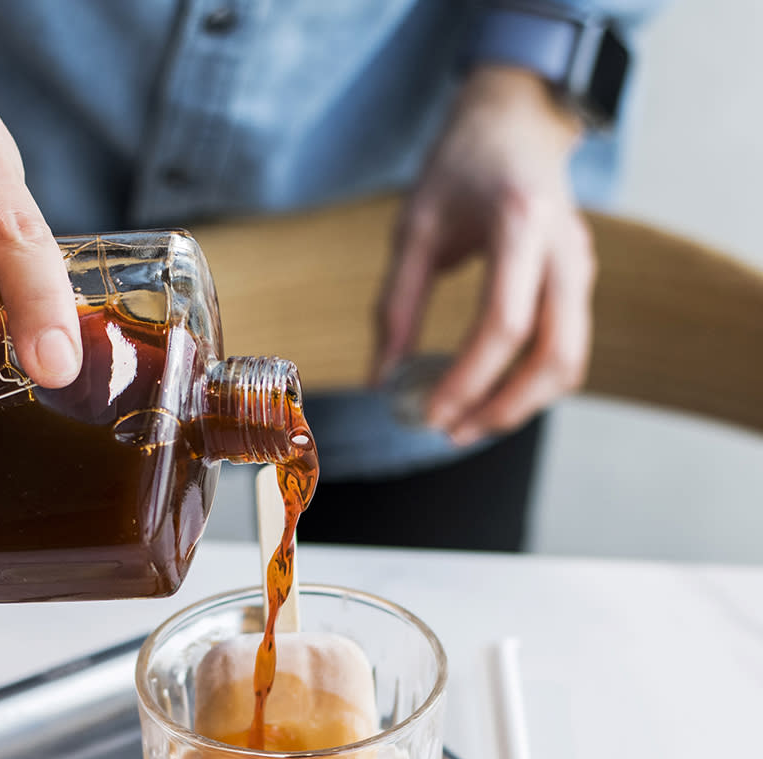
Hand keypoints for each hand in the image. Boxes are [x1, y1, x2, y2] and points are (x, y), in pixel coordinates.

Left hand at [375, 66, 595, 445]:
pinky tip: (490, 394)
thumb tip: (382, 381)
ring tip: (468, 424)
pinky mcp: (581, 281)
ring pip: (571, 362)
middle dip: (504, 408)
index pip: (503, 324)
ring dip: (522, 405)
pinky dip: (532, 383)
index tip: (429, 414)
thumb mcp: (414, 227)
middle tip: (452, 433)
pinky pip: (568, 348)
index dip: (467, 380)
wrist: (517, 120)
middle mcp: (565, 248)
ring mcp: (582, 265)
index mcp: (520, 223)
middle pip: (555, 355)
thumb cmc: (460, 166)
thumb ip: (397, 306)